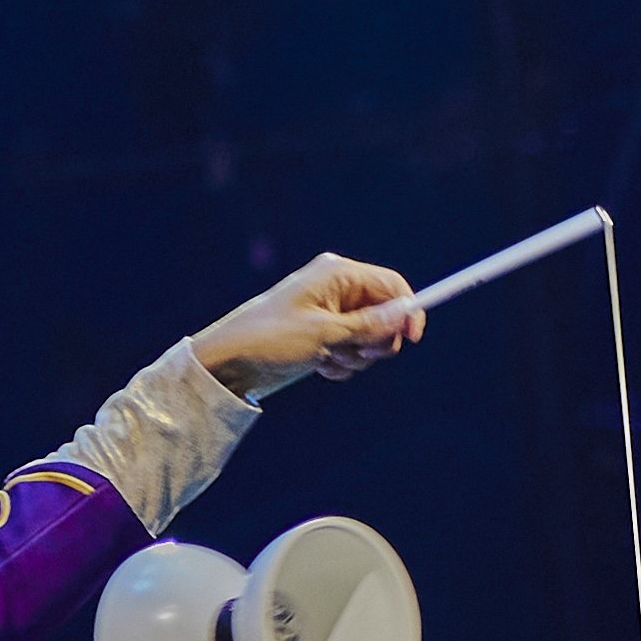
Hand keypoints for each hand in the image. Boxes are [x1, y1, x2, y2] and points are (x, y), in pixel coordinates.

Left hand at [186, 253, 422, 396]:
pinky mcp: (323, 337)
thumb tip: (404, 314)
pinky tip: (318, 366)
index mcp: (337, 274)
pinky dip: (341, 364)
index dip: (406, 310)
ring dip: (354, 357)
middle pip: (385, 314)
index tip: (412, 339)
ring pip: (369, 339)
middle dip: (375, 341)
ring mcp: (330, 314)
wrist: (228, 363)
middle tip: (353, 352)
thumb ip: (368, 326)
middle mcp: (336, 290)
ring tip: (325, 360)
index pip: (391, 284)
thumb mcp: (324, 335)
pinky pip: (351, 352)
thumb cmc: (270, 339)